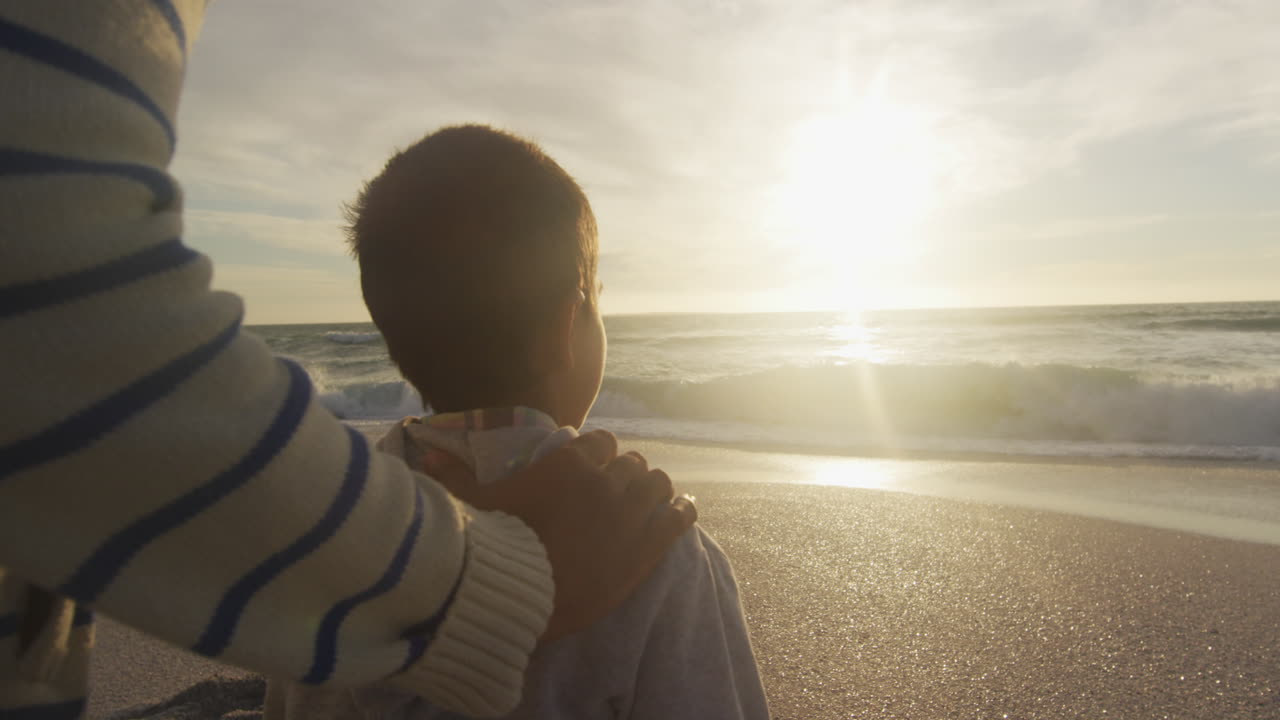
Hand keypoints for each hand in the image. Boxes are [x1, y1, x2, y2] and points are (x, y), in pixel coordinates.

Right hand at [426, 430, 695, 642]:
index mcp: (570, 462)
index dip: (596, 455)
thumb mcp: (475, 506)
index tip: (590, 470)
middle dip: (623, 474)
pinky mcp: (649, 547)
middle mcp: (606, 480)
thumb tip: (426, 458)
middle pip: (631, 463)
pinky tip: (679, 511)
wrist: (521, 598)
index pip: (600, 441)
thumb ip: (454, 478)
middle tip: (612, 494)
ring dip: (651, 490)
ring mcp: (632, 512)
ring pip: (657, 483)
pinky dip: (681, 510)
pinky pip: (680, 515)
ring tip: (644, 502)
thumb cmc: (497, 547)